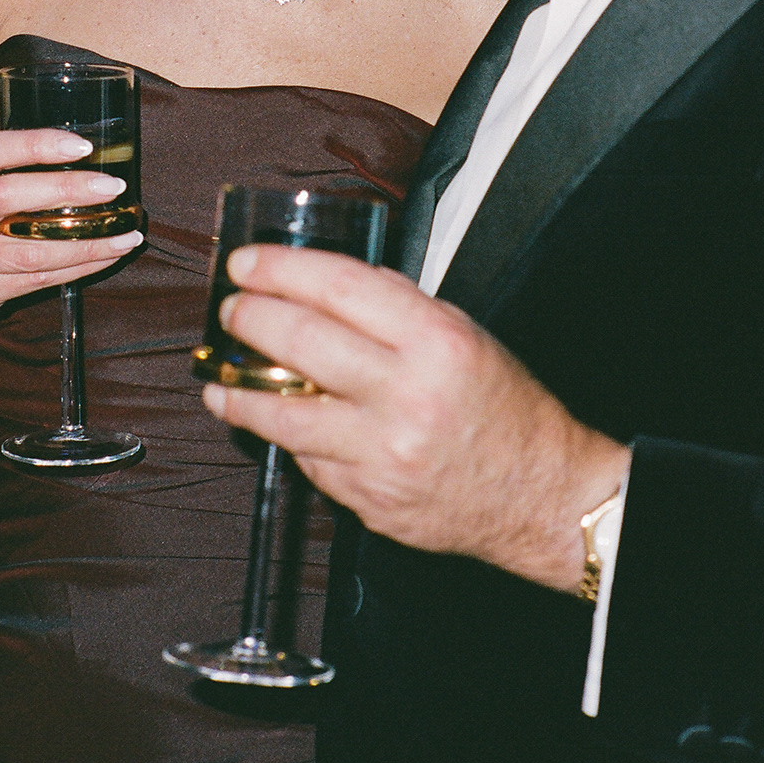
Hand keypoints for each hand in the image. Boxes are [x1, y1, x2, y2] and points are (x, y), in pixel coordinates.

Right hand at [0, 128, 143, 348]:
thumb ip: (7, 161)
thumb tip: (85, 147)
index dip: (36, 146)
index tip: (83, 146)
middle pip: (7, 198)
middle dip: (66, 190)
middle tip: (112, 186)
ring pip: (30, 250)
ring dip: (86, 242)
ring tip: (127, 232)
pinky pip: (39, 278)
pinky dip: (80, 266)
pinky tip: (109, 253)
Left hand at [203, 245, 629, 590]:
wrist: (542, 496)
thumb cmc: (506, 409)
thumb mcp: (464, 335)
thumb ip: (396, 308)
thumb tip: (324, 286)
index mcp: (435, 341)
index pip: (337, 287)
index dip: (280, 270)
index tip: (247, 264)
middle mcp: (406, 395)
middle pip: (299, 343)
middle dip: (249, 319)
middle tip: (231, 310)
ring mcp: (382, 453)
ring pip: (283, 415)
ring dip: (239, 391)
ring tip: (221, 377)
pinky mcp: (369, 498)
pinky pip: (308, 460)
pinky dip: (288, 438)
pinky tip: (277, 423)